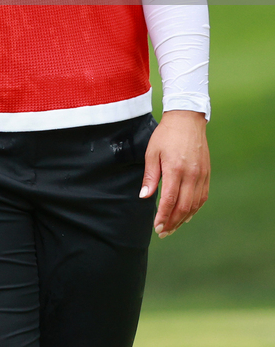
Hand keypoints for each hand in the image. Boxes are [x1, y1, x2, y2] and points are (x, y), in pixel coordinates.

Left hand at [139, 110, 209, 237]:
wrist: (187, 119)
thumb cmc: (166, 135)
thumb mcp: (152, 152)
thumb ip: (150, 176)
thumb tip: (144, 197)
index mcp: (175, 169)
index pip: (170, 200)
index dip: (163, 216)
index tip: (157, 226)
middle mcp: (191, 175)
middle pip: (183, 207)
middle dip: (172, 222)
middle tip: (162, 232)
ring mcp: (201, 175)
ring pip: (194, 205)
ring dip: (183, 219)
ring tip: (172, 227)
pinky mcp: (206, 174)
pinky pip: (202, 197)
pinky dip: (194, 209)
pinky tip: (186, 215)